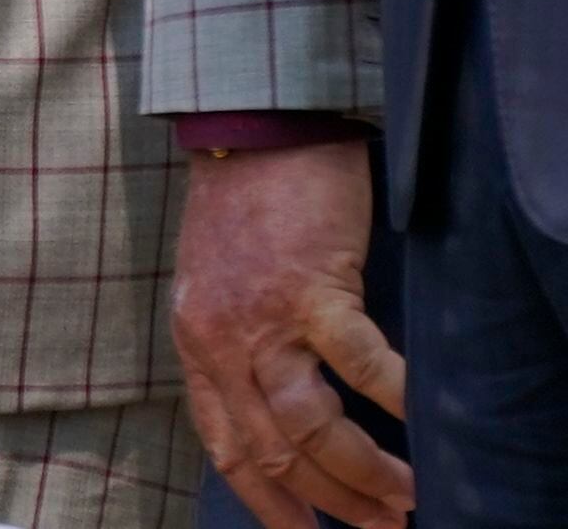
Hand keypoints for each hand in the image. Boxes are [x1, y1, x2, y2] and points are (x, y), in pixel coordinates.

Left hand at [175, 138, 408, 528]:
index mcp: (197, 344)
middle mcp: (219, 340)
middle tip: (382, 525)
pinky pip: (361, 364)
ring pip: (312, 425)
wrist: (250, 131)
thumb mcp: (219, 289)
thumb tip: (285, 414)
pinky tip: (423, 417)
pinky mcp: (311, 289)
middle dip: (332, 501)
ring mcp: (263, 317)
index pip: (228, 446)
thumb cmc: (246, 208)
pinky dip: (397, 398)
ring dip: (365, 472)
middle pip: (275, 450)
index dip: (269, 501)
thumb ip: (241, 350)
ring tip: (407, 495)